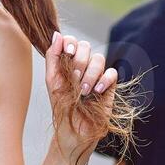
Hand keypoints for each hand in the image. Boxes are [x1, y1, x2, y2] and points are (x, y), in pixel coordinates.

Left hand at [44, 31, 118, 161]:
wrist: (73, 130)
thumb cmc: (61, 107)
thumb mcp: (52, 81)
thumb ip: (53, 56)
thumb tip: (57, 34)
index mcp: (67, 63)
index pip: (72, 41)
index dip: (70, 43)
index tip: (67, 53)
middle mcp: (83, 66)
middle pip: (86, 46)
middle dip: (79, 61)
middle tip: (74, 79)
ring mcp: (96, 75)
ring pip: (99, 58)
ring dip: (90, 74)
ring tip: (83, 91)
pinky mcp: (109, 86)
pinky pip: (112, 72)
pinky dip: (104, 80)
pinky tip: (97, 92)